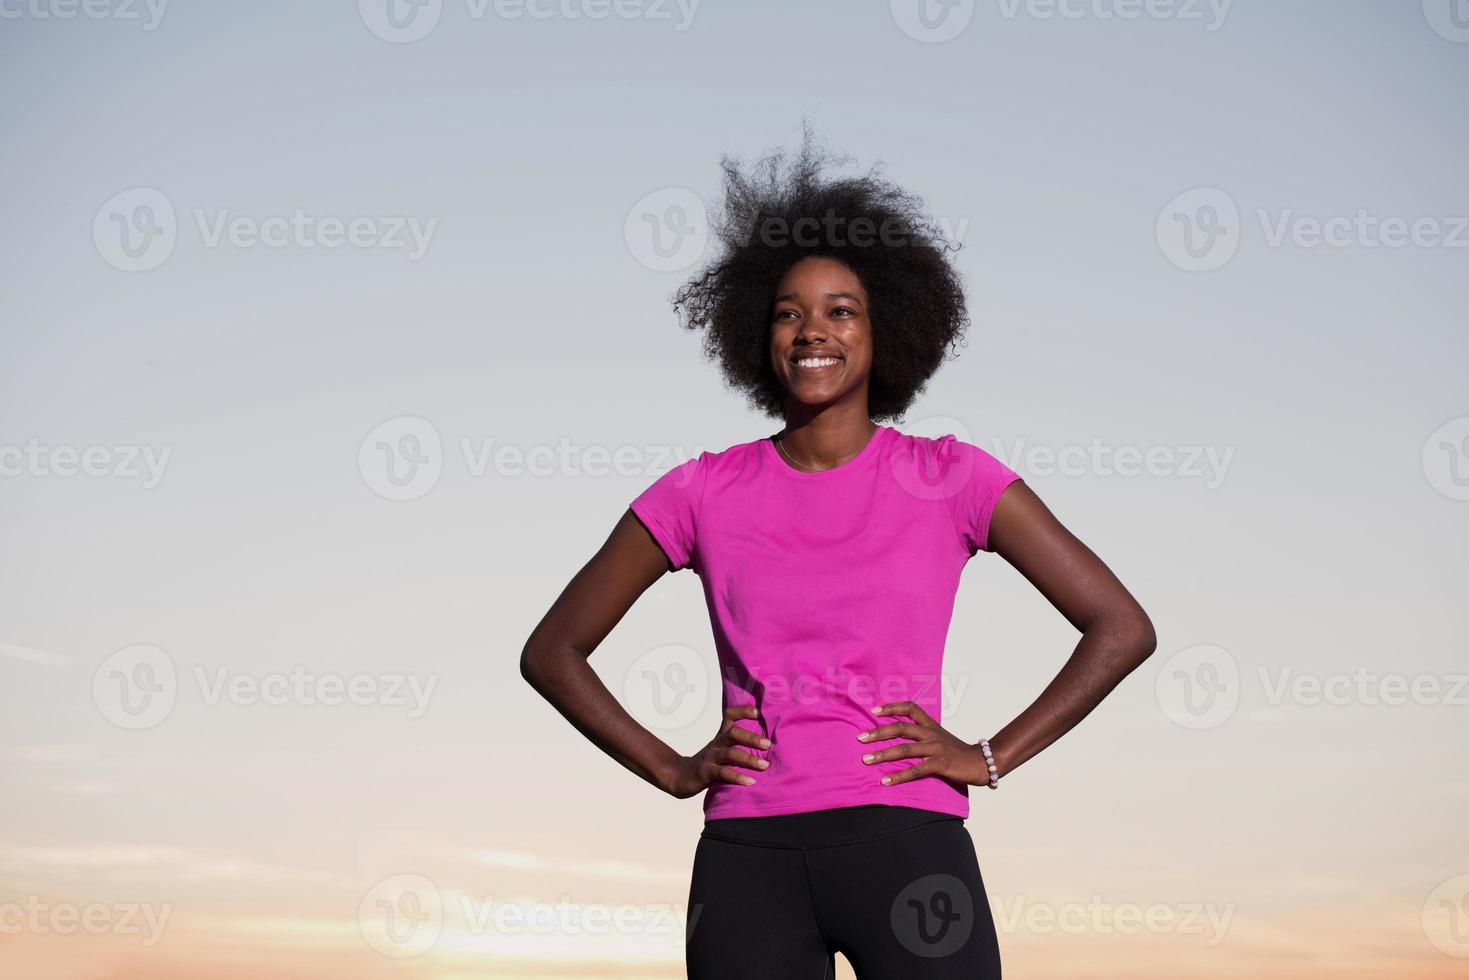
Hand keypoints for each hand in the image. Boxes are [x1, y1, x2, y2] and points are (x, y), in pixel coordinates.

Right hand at [661, 704, 769, 798]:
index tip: (758, 712)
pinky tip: (750, 782)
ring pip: (729, 754)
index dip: (742, 711)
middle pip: (732, 733)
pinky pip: (723, 773)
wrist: (681, 777)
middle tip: (768, 744)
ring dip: (748, 759)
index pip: (729, 716)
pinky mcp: (706, 773)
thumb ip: (737, 745)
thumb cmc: (708, 763)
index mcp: (720, 736)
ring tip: (765, 766)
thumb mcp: (720, 749)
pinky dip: (737, 777)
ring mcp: (710, 757)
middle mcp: (716, 744)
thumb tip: (767, 744)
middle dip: (751, 737)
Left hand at [857, 700, 991, 787]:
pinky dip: (898, 776)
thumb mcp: (940, 738)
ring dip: (883, 754)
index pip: (910, 708)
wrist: (982, 762)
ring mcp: (935, 749)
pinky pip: (915, 770)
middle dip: (878, 732)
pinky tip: (885, 781)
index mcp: (931, 725)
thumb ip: (922, 735)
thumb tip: (899, 737)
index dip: (892, 707)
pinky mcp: (940, 765)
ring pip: (904, 749)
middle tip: (860, 738)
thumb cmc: (957, 752)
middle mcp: (931, 734)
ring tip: (866, 760)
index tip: (874, 710)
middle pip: (901, 727)